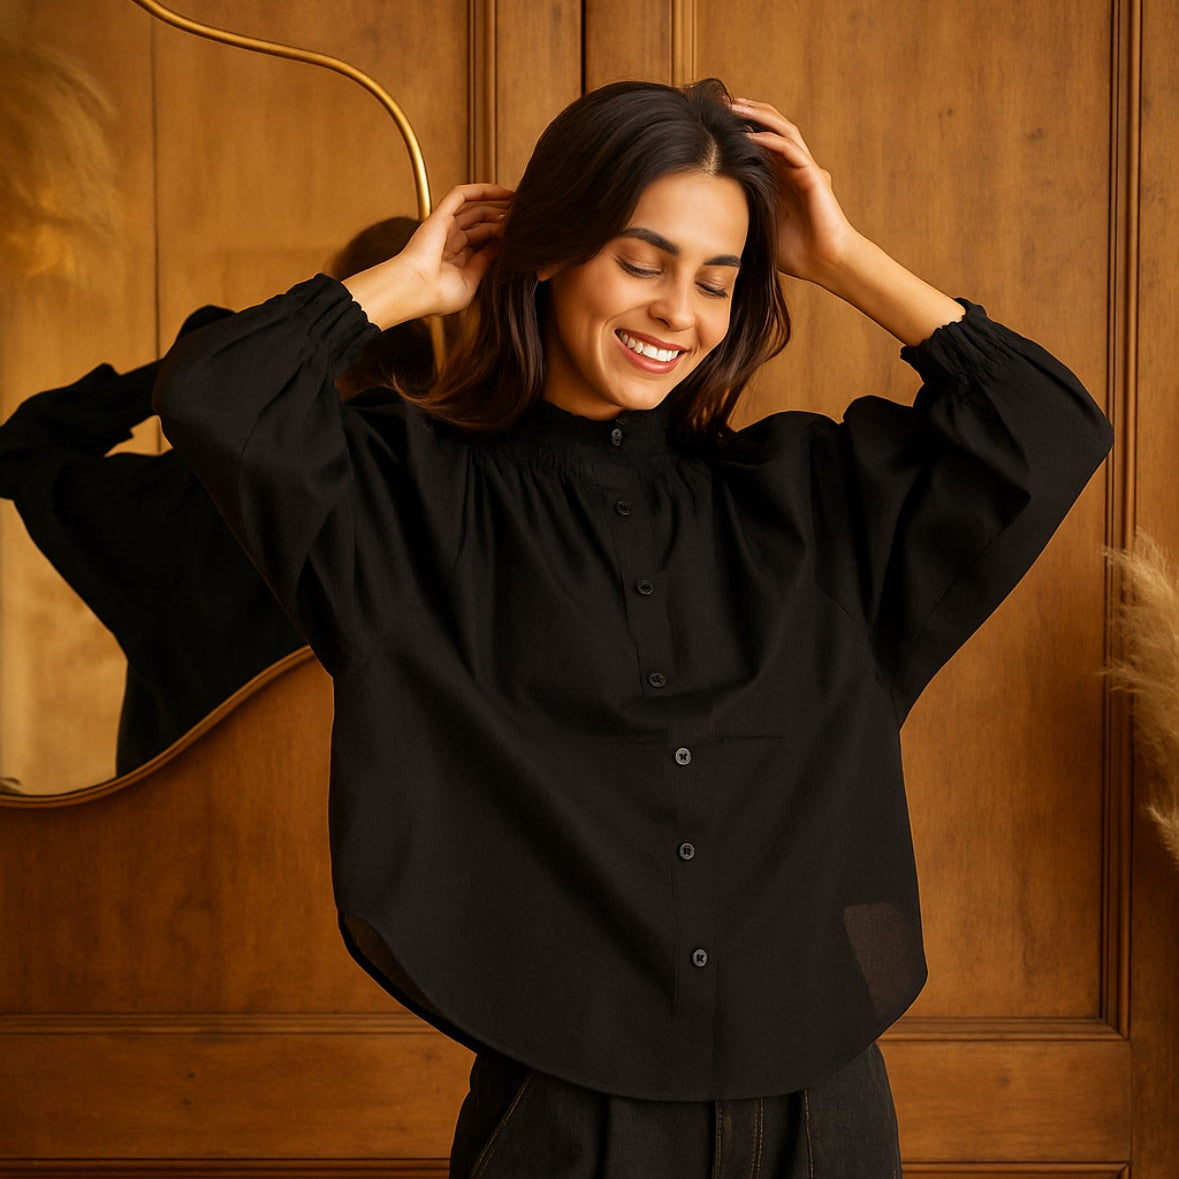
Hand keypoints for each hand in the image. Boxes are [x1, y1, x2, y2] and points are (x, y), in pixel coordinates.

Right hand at [344, 183, 513, 328]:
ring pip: (476, 209)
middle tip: (526, 218)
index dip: (503, 237)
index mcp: (457, 261)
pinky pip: (461, 195)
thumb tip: (502, 248)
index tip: (523, 235)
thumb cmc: (439, 295)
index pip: (485, 243)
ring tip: (520, 204)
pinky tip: (502, 190)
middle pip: (482, 225)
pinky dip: (481, 190)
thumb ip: (486, 264)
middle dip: (504, 220)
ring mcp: (445, 227)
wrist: (416, 289)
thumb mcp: (472, 282)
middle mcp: (451, 242)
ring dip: (498, 205)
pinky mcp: (440, 215)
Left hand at [730, 98, 961, 343]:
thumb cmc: (797, 254)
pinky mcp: (813, 177)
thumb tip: (706, 220)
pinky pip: (791, 151)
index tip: (713, 120)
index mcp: (781, 177)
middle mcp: (793, 167)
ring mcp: (805, 169)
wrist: (826, 264)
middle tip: (721, 102)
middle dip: (747, 112)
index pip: (759, 141)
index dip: (739, 127)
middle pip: (771, 127)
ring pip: (782, 130)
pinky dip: (770, 140)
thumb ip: (741, 216)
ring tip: (734, 106)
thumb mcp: (759, 230)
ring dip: (758, 116)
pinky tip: (750, 135)